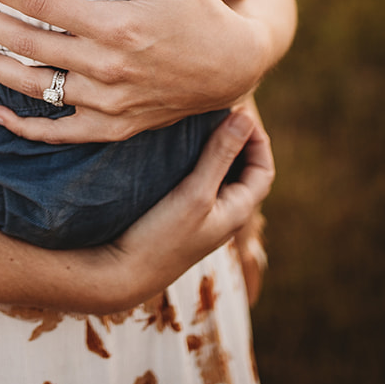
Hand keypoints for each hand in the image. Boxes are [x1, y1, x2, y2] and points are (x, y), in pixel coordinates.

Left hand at [0, 0, 271, 143]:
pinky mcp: (114, 126)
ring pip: (37, 88)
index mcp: (117, 26)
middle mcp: (107, 67)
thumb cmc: (200, 13)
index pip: (47, 6)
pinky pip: (59, 133)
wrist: (235, 68)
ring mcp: (108, 101)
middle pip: (31, 45)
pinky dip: (26, 127)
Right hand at [101, 107, 274, 306]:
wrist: (121, 273)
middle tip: (221, 110)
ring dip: (217, 148)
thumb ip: (220, 154)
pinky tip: (178, 146)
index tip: (239, 112)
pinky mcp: (180, 216)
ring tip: (201, 121)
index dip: (258, 139)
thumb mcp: (195, 192)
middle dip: (238, 139)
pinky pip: (199, 181)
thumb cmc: (161, 237)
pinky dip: (198, 159)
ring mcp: (201, 216)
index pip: (263, 169)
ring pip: (220, 174)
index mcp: (237, 212)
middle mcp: (224, 215)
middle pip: (244, 170)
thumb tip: (246, 116)